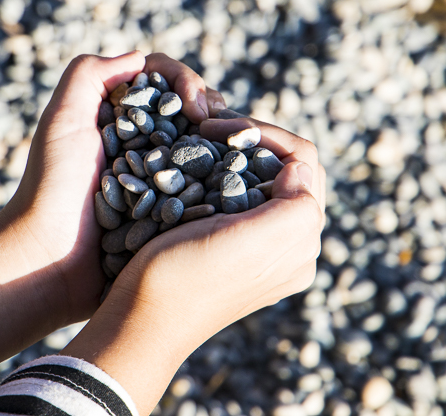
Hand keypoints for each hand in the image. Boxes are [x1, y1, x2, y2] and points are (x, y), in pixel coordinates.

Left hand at [2, 51, 230, 323]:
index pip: (161, 79)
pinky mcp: (167, 211)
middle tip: (218, 127)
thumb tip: (139, 59)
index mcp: (114, 116)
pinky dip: (218, 178)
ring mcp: (155, 177)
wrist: (51, 259)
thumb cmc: (53, 187)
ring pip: (200, 146)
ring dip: (219, 142)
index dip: (184, 82)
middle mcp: (137, 142)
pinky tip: (231, 180)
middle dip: (210, 109)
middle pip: (186, 110)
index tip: (196, 107)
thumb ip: (89, 74)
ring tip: (232, 150)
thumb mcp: (62, 118)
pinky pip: (201, 187)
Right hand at [62, 78, 325, 414]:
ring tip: (201, 148)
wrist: (143, 317)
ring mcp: (259, 250)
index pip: (303, 162)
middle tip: (208, 132)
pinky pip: (240, 200)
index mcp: (301, 242)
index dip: (264, 134)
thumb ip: (294, 205)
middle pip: (286, 171)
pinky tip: (196, 176)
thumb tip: (299, 169)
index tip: (216, 128)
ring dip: (236, 159)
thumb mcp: (250, 239)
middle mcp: (288, 247)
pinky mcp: (230, 250)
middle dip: (252, 143)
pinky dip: (222, 178)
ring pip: (262, 183)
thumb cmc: (189, 277)